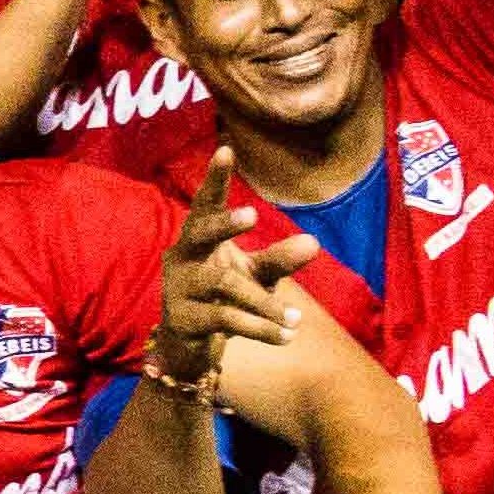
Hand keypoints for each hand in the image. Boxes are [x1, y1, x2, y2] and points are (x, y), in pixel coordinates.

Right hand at [150, 146, 320, 381]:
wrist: (188, 344)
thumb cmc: (224, 297)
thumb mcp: (256, 275)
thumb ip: (280, 259)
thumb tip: (313, 242)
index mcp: (199, 240)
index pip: (206, 204)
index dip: (214, 178)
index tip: (226, 149)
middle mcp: (183, 258)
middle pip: (199, 233)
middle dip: (223, 224)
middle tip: (251, 215)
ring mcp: (179, 288)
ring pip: (224, 285)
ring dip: (264, 302)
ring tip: (298, 319)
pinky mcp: (183, 320)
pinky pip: (225, 320)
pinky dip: (260, 329)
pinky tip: (288, 337)